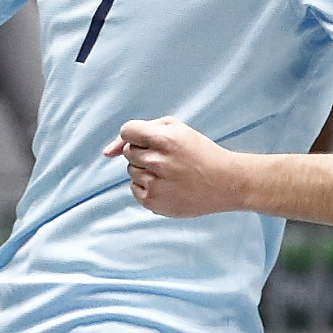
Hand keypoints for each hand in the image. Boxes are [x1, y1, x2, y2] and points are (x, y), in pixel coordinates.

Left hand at [105, 117, 256, 215]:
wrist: (225, 182)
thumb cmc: (199, 152)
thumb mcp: (176, 129)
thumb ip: (140, 130)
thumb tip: (107, 152)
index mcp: (162, 139)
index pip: (126, 132)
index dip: (137, 136)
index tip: (151, 142)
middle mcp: (156, 162)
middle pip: (129, 153)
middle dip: (144, 153)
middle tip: (168, 158)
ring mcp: (154, 184)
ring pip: (131, 171)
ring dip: (145, 170)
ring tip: (170, 172)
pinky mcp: (154, 203)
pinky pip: (134, 189)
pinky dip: (147, 186)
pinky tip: (167, 185)